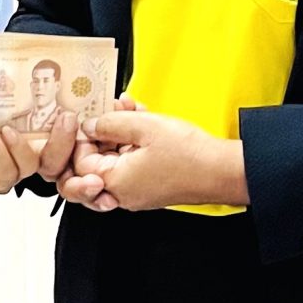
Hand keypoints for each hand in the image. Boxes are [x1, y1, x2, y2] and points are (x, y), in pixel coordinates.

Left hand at [0, 111, 78, 199]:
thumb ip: (18, 104)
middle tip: (6, 129)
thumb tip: (34, 71)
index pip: (56, 156)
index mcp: (30, 152)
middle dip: (18, 148)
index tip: (66, 116)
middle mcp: (16, 169)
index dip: (63, 141)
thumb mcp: (0, 112)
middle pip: (28, 166)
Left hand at [58, 102, 247, 214]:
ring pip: (116, 159)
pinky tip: (145, 120)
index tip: (94, 118)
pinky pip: (132, 164)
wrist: (222, 172)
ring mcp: (137, 192)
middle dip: (105, 130)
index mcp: (114, 182)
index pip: (80, 162)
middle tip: (116, 109)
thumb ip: (109, 123)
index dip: (85, 137)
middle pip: (97, 161)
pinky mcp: (150, 186)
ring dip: (121, 132)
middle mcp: (122, 193)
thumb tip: (90, 125)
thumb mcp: (143, 126)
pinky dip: (135, 143)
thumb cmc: (189, 155)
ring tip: (134, 109)